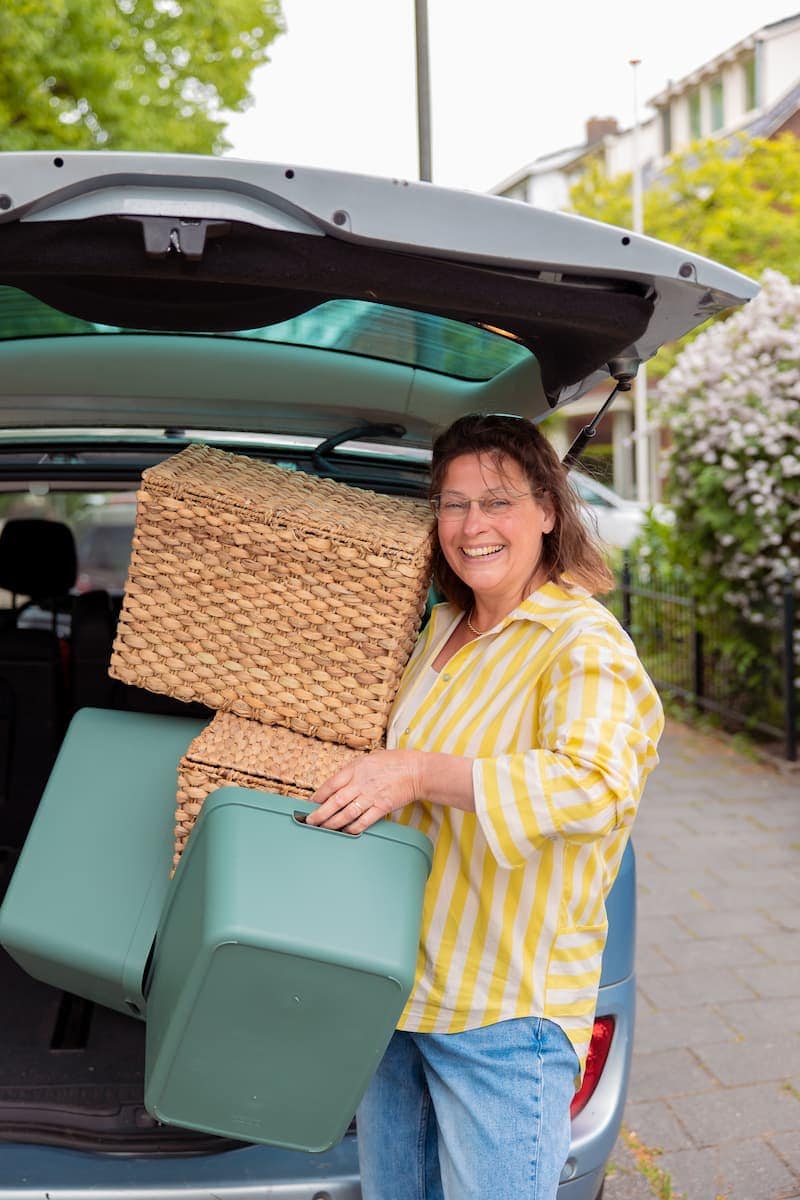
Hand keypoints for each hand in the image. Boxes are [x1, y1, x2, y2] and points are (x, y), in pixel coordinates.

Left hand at [305, 749, 424, 832]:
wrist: (417, 771)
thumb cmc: (394, 762)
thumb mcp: (368, 759)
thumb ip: (352, 771)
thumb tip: (337, 783)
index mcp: (356, 769)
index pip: (331, 784)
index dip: (318, 795)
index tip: (311, 804)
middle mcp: (361, 783)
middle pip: (335, 801)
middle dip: (320, 813)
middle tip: (310, 821)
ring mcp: (371, 796)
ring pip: (346, 814)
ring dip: (332, 823)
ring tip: (323, 829)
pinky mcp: (382, 807)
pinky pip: (363, 821)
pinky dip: (352, 828)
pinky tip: (344, 832)